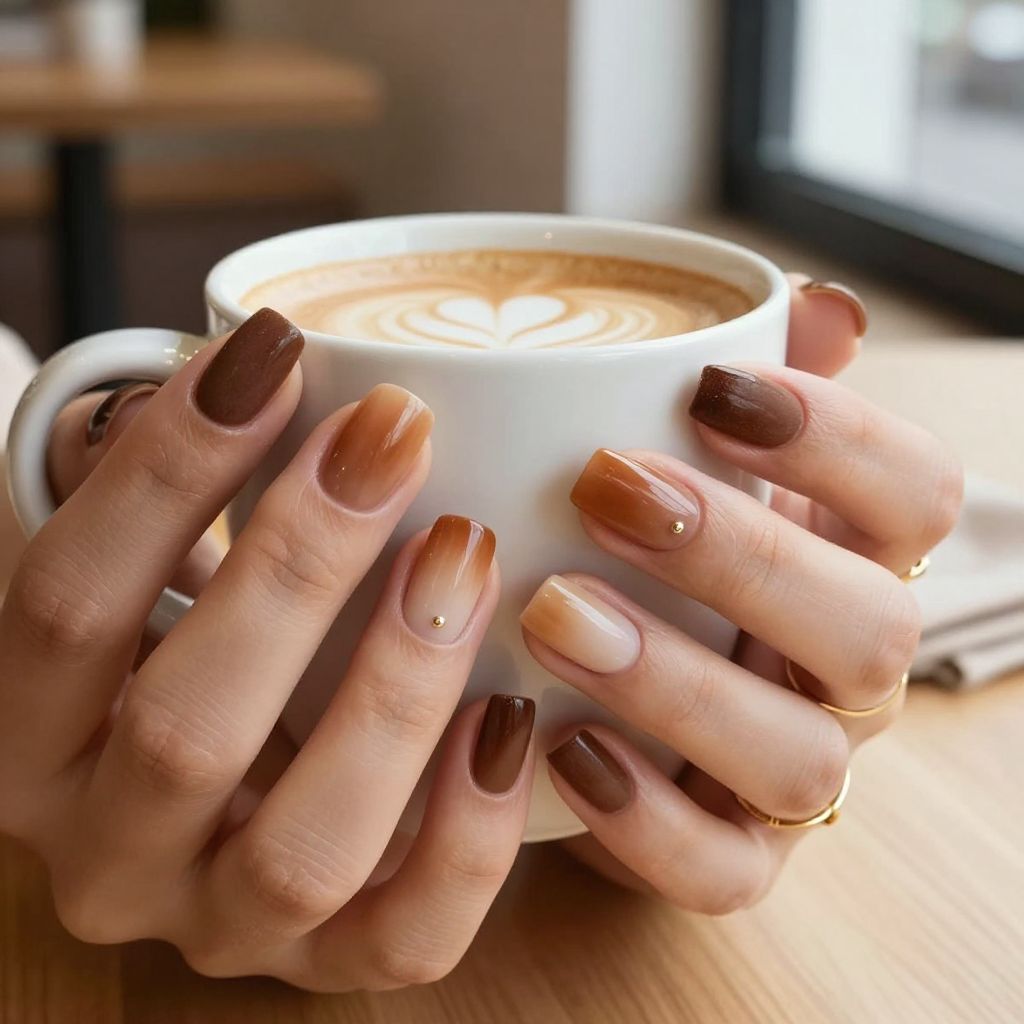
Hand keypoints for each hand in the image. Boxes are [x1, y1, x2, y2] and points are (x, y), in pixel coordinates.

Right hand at [0, 309, 535, 990]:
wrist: (226, 770)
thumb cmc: (200, 629)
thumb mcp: (156, 560)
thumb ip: (178, 481)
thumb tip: (258, 358)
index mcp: (34, 737)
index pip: (67, 602)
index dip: (165, 470)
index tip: (274, 348)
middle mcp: (109, 849)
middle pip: (184, 728)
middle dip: (297, 567)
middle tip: (395, 434)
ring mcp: (222, 923)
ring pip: (304, 848)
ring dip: (394, 691)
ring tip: (465, 551)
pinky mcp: (332, 963)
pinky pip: (410, 936)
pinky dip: (472, 832)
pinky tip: (516, 714)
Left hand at [523, 279, 962, 910]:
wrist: (605, 700)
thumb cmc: (657, 563)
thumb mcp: (697, 468)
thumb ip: (754, 390)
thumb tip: (816, 307)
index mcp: (854, 559)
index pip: (917, 496)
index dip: (837, 439)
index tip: (711, 387)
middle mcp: (847, 671)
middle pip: (868, 625)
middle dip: (741, 553)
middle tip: (606, 486)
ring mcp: (796, 774)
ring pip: (797, 757)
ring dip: (677, 683)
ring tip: (553, 615)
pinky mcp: (734, 859)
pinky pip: (722, 870)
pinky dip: (646, 820)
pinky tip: (560, 749)